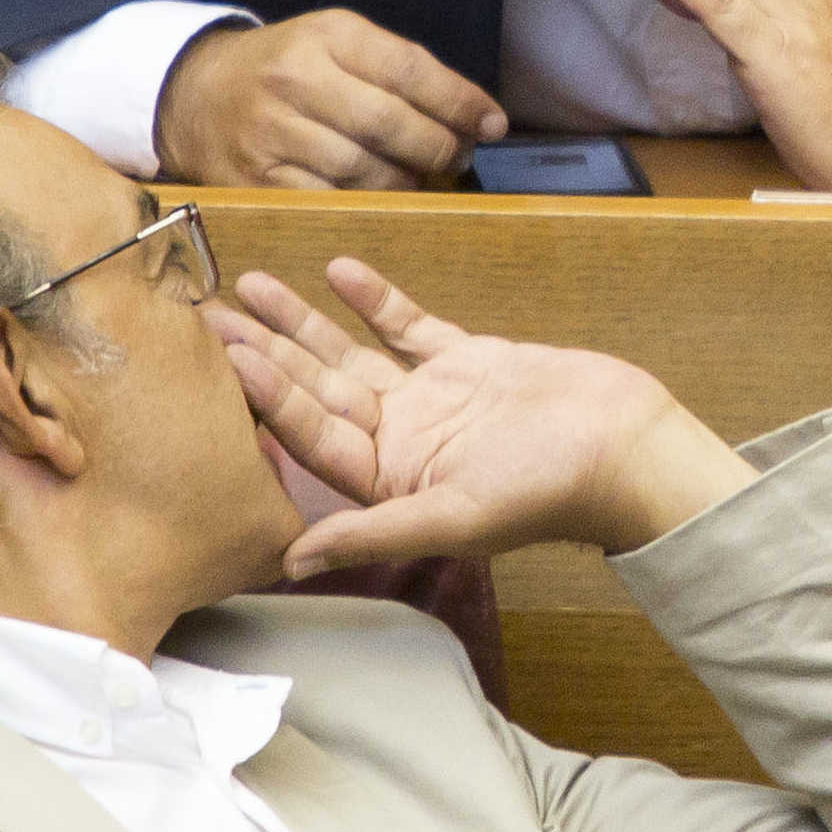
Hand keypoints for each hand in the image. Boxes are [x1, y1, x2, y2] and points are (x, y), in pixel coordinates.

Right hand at [154, 9, 507, 188]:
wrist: (194, 94)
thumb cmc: (286, 69)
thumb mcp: (336, 42)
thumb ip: (399, 69)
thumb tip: (476, 114)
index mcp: (326, 36)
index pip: (409, 69)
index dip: (459, 101)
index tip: (493, 123)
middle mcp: (296, 80)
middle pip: (390, 124)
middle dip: (439, 148)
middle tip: (458, 158)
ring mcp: (271, 132)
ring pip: (363, 171)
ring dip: (406, 183)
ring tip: (419, 179)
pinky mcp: (254, 179)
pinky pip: (328, 202)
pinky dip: (364, 206)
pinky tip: (378, 199)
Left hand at [204, 259, 754, 574]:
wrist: (624, 446)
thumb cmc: (548, 492)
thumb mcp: (453, 517)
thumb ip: (371, 532)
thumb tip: (290, 561)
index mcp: (389, 481)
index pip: (311, 433)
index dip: (267, 395)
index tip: (225, 355)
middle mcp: (401, 440)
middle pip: (316, 390)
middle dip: (265, 351)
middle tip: (208, 314)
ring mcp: (432, 399)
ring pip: (350, 354)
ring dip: (303, 321)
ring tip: (254, 284)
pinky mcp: (466, 362)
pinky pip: (408, 327)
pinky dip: (375, 300)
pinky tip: (338, 270)